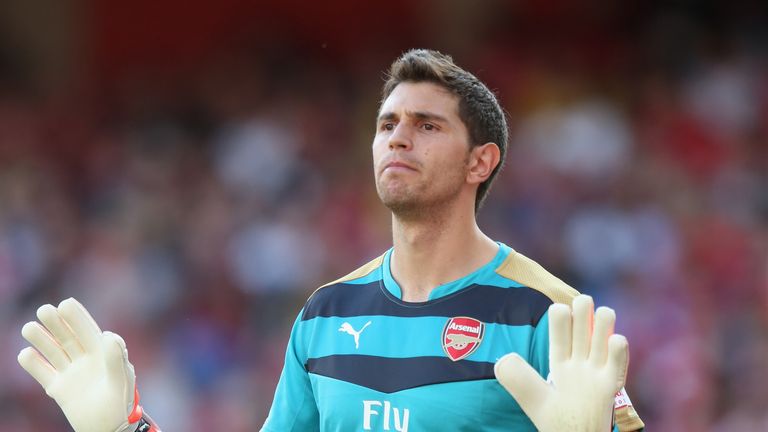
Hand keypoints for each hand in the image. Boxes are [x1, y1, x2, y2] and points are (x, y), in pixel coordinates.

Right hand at [18, 298, 140, 431]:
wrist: (110, 426)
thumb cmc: (121, 401)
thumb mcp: (121, 379)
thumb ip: (116, 359)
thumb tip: (109, 335)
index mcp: (103, 353)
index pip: (88, 330)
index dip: (77, 317)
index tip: (66, 304)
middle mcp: (85, 359)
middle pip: (68, 337)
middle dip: (57, 323)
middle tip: (44, 310)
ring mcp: (71, 372)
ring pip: (54, 351)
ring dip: (42, 339)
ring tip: (29, 327)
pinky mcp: (59, 388)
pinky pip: (43, 373)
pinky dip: (33, 364)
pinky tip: (25, 354)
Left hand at [494, 294, 628, 431]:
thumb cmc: (555, 421)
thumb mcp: (532, 397)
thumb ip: (516, 378)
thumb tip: (502, 359)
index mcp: (559, 360)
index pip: (559, 329)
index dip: (560, 315)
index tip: (559, 310)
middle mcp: (579, 360)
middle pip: (583, 323)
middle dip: (583, 306)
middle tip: (582, 302)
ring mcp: (597, 370)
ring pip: (604, 334)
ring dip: (603, 319)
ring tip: (601, 314)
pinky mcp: (611, 384)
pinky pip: (619, 360)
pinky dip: (618, 347)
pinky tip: (615, 340)